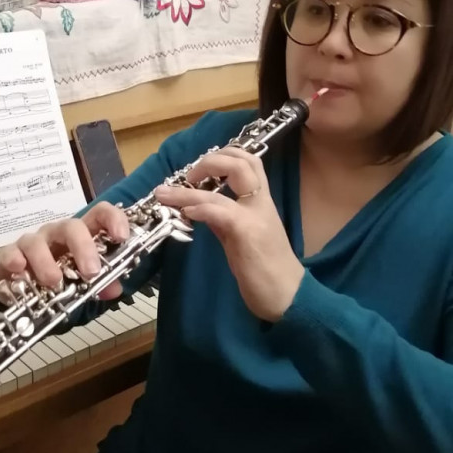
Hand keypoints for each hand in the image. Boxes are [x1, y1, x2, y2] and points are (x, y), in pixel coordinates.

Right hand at [0, 201, 129, 305]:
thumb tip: (113, 289)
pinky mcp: (10, 256)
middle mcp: (58, 234)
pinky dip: (14, 260)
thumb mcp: (85, 285)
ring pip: (37, 241)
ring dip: (46, 261)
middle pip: (71, 226)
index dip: (113, 219)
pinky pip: (10, 253)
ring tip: (54, 281)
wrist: (27, 294)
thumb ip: (102, 284)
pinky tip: (19, 270)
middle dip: (83, 247)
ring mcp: (33, 243)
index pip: (99, 214)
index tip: (121, 237)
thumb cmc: (62, 281)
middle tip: (91, 272)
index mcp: (82, 236)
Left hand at [154, 147, 303, 321]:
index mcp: (260, 202)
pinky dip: (200, 207)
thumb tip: (199, 206)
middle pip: (242, 160)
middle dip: (210, 160)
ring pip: (224, 187)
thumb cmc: (266, 270)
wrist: (288, 296)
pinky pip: (221, 212)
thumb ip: (224, 219)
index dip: (222, 156)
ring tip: (164, 193)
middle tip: (188, 175)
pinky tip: (186, 212)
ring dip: (187, 189)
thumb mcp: (241, 237)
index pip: (248, 162)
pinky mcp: (247, 234)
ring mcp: (255, 217)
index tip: (199, 170)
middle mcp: (261, 203)